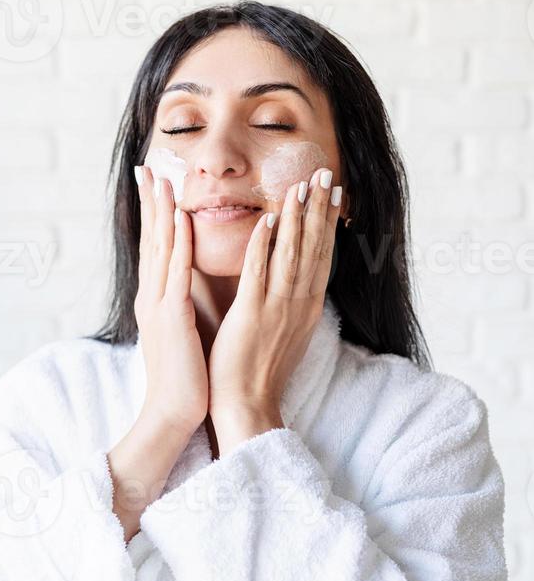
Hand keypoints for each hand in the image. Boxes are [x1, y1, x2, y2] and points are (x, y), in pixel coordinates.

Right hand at [134, 166, 208, 438]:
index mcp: (156, 300)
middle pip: (150, 240)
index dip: (153, 216)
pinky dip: (177, 242)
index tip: (155, 186)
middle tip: (148, 169)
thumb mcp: (178, 333)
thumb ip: (178, 306)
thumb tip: (183, 290)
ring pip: (159, 248)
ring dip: (161, 211)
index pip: (154, 249)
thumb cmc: (183, 376)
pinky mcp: (171, 316)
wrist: (173, 413)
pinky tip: (181, 218)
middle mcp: (152, 296)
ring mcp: (158, 304)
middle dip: (150, 203)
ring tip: (162, 179)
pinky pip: (176, 271)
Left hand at [207, 167, 341, 448]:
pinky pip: (259, 273)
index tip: (333, 193)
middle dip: (318, 207)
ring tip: (300, 184)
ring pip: (291, 253)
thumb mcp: (287, 332)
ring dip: (297, 216)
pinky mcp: (252, 315)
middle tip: (324, 173)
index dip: (328, 221)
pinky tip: (268, 219)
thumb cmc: (262, 371)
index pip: (322, 255)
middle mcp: (299, 303)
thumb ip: (292, 301)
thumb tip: (295, 278)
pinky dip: (264, 245)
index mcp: (307, 306)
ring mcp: (277, 308)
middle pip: (313, 247)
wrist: (248, 406)